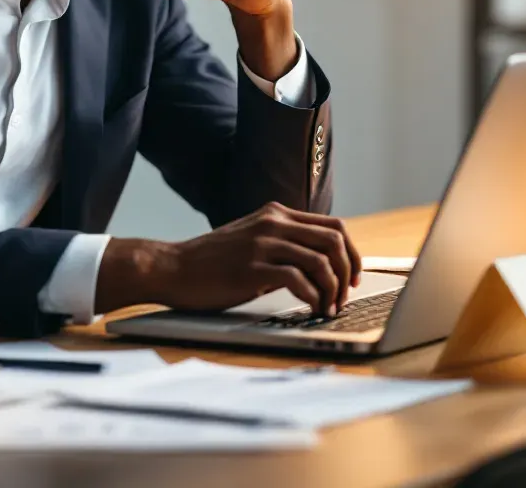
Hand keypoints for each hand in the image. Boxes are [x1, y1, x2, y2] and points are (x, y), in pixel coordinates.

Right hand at [95, 203, 361, 316]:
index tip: (353, 278)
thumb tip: (320, 265)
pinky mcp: (252, 268)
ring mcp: (262, 243)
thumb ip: (281, 243)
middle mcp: (273, 222)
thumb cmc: (212, 261)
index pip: (333, 225)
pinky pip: (299, 280)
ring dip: (333, 290)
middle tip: (345, 297)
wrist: (172, 267)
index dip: (352, 253)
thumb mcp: (252, 240)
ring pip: (322, 260)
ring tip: (328, 308)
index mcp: (276, 214)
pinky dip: (313, 298)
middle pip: (335, 240)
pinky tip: (311, 310)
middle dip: (348, 272)